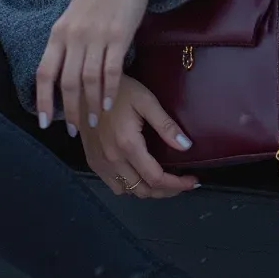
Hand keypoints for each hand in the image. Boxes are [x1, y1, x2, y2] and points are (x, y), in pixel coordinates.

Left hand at [35, 0, 155, 131]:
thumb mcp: (73, 16)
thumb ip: (66, 42)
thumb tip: (62, 74)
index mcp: (58, 32)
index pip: (44, 73)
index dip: (42, 100)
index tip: (44, 122)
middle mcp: (74, 35)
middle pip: (67, 82)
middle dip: (69, 111)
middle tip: (73, 130)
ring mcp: (97, 35)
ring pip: (89, 80)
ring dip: (90, 105)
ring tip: (92, 120)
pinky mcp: (119, 35)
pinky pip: (112, 70)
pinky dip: (109, 90)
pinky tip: (109, 103)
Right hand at [80, 75, 198, 198]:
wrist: (85, 86)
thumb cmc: (118, 90)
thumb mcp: (146, 101)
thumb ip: (166, 125)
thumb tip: (186, 146)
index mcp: (127, 145)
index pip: (156, 178)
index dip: (177, 184)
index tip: (193, 181)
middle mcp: (112, 159)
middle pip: (143, 190)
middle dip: (166, 191)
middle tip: (182, 182)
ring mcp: (100, 162)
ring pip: (128, 191)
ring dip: (148, 190)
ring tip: (164, 180)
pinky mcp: (92, 161)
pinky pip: (114, 185)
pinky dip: (130, 186)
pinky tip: (139, 174)